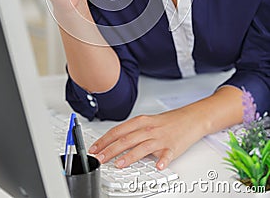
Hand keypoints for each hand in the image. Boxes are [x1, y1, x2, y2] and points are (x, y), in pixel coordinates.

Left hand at [89, 107, 205, 169]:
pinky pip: (166, 155)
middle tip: (99, 158)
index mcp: (141, 122)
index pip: (118, 131)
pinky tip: (157, 167)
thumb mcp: (148, 122)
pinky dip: (162, 161)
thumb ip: (133, 131)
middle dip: (110, 150)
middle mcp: (149, 129)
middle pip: (126, 139)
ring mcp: (160, 138)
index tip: (94, 148)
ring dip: (129, 157)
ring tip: (119, 164)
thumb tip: (116, 142)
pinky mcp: (173, 147)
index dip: (104, 140)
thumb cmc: (169, 121)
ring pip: (142, 147)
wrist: (191, 118)